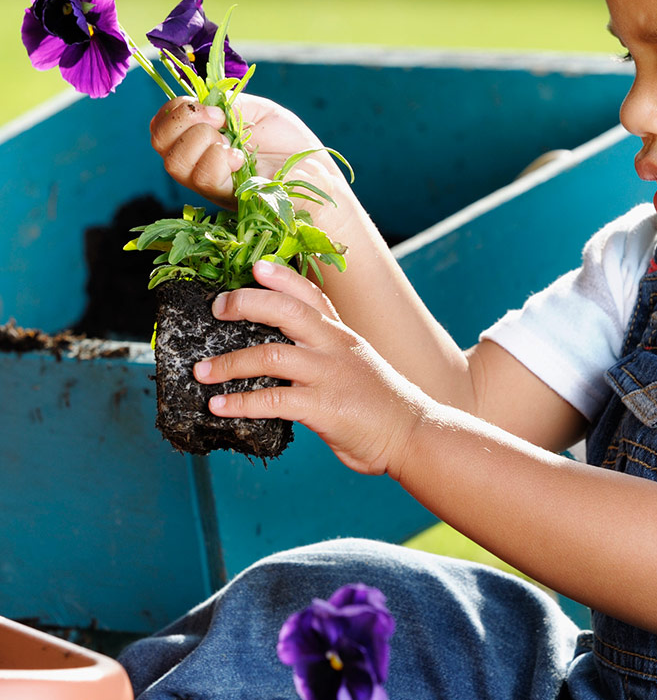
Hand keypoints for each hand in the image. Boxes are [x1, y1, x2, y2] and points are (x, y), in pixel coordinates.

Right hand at [149, 93, 352, 219]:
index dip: (176, 110)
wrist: (317, 174)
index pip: (162, 126)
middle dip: (184, 120)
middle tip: (219, 119)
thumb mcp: (257, 111)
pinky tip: (241, 158)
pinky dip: (218, 159)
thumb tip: (205, 103)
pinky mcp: (228, 199)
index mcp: (201, 140)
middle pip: (159, 142)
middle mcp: (199, 164)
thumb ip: (228, 103)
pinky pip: (204, 178)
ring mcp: (211, 184)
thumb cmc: (290, 145)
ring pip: (176, 163)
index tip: (213, 107)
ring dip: (200, 140)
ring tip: (232, 143)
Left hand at [193, 261, 427, 475]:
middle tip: (217, 308)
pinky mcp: (323, 407)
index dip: (282, 277)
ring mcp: (329, 375)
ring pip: (269, 355)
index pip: (310, 294)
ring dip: (228, 363)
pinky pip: (272, 400)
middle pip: (285, 310)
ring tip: (203, 372)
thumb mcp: (355, 363)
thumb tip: (282, 352)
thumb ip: (324, 353)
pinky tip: (219, 407)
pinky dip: (239, 402)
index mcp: (341, 334)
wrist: (411, 433)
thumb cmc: (379, 403)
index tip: (256, 265)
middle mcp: (334, 347)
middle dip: (245, 303)